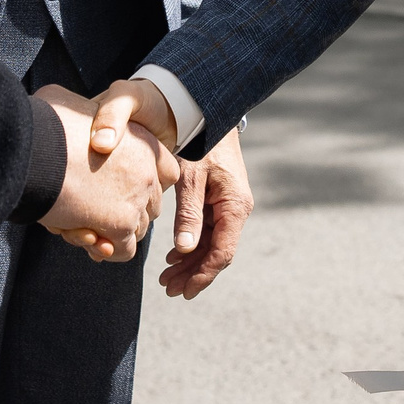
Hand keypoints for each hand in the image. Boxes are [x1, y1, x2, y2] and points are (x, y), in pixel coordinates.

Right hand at [35, 84, 175, 260]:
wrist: (36, 142)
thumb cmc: (51, 120)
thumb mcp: (74, 103)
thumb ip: (90, 117)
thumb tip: (91, 130)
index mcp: (143, 142)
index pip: (163, 173)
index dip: (142, 183)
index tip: (112, 185)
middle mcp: (147, 171)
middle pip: (145, 205)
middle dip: (119, 213)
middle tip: (90, 210)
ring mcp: (137, 198)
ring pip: (132, 230)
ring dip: (109, 233)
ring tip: (81, 223)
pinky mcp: (121, 224)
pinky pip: (123, 250)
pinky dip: (106, 249)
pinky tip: (85, 235)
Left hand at [161, 128, 251, 297]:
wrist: (209, 113)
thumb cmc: (200, 141)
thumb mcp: (191, 177)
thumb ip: (189, 214)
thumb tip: (185, 250)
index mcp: (235, 205)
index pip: (222, 252)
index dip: (204, 275)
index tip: (184, 291)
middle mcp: (236, 208)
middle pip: (217, 252)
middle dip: (194, 273)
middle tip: (168, 288)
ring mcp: (228, 204)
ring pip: (211, 243)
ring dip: (191, 262)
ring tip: (167, 277)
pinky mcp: (218, 199)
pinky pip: (207, 229)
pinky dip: (191, 244)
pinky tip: (174, 256)